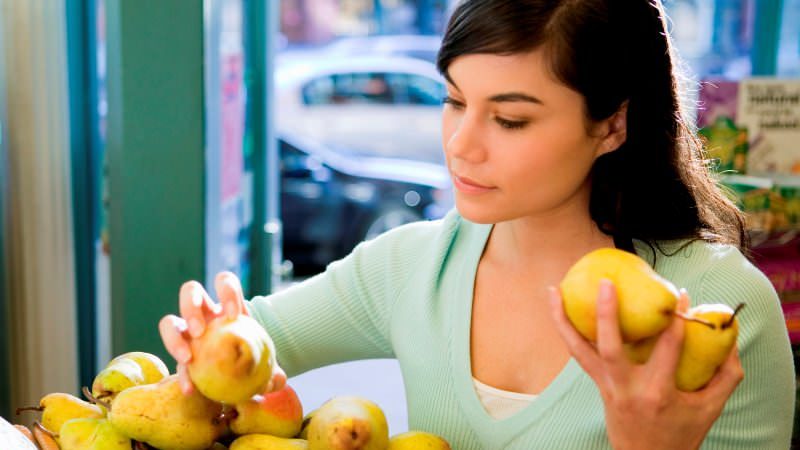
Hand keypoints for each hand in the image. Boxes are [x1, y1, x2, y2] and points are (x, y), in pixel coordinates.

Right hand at [159, 271, 286, 394]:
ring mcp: (188, 332)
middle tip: (200, 332)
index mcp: (228, 306)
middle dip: (191, 306)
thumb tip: (279, 380)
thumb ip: (273, 373)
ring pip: (169, 321)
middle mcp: (205, 313)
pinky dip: (182, 376)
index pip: (225, 282)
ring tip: (187, 357)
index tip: (234, 315)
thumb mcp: (266, 365)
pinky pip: (174, 361)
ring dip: (174, 336)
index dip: (227, 292)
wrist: (241, 377)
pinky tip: (191, 390)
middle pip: (190, 291)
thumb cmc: (255, 361)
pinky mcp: (181, 354)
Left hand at [548, 279, 743, 449]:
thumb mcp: (710, 408)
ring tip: (553, 291)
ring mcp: (606, 386)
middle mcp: (627, 388)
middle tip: (606, 283)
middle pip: (610, 348)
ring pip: (578, 350)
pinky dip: (565, 331)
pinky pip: (577, 353)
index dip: (674, 319)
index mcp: (658, 392)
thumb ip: (726, 374)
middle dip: (606, 314)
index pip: (667, 348)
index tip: (678, 293)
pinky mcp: (596, 384)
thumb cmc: (681, 432)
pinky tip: (556, 307)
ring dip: (563, 320)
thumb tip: (730, 336)